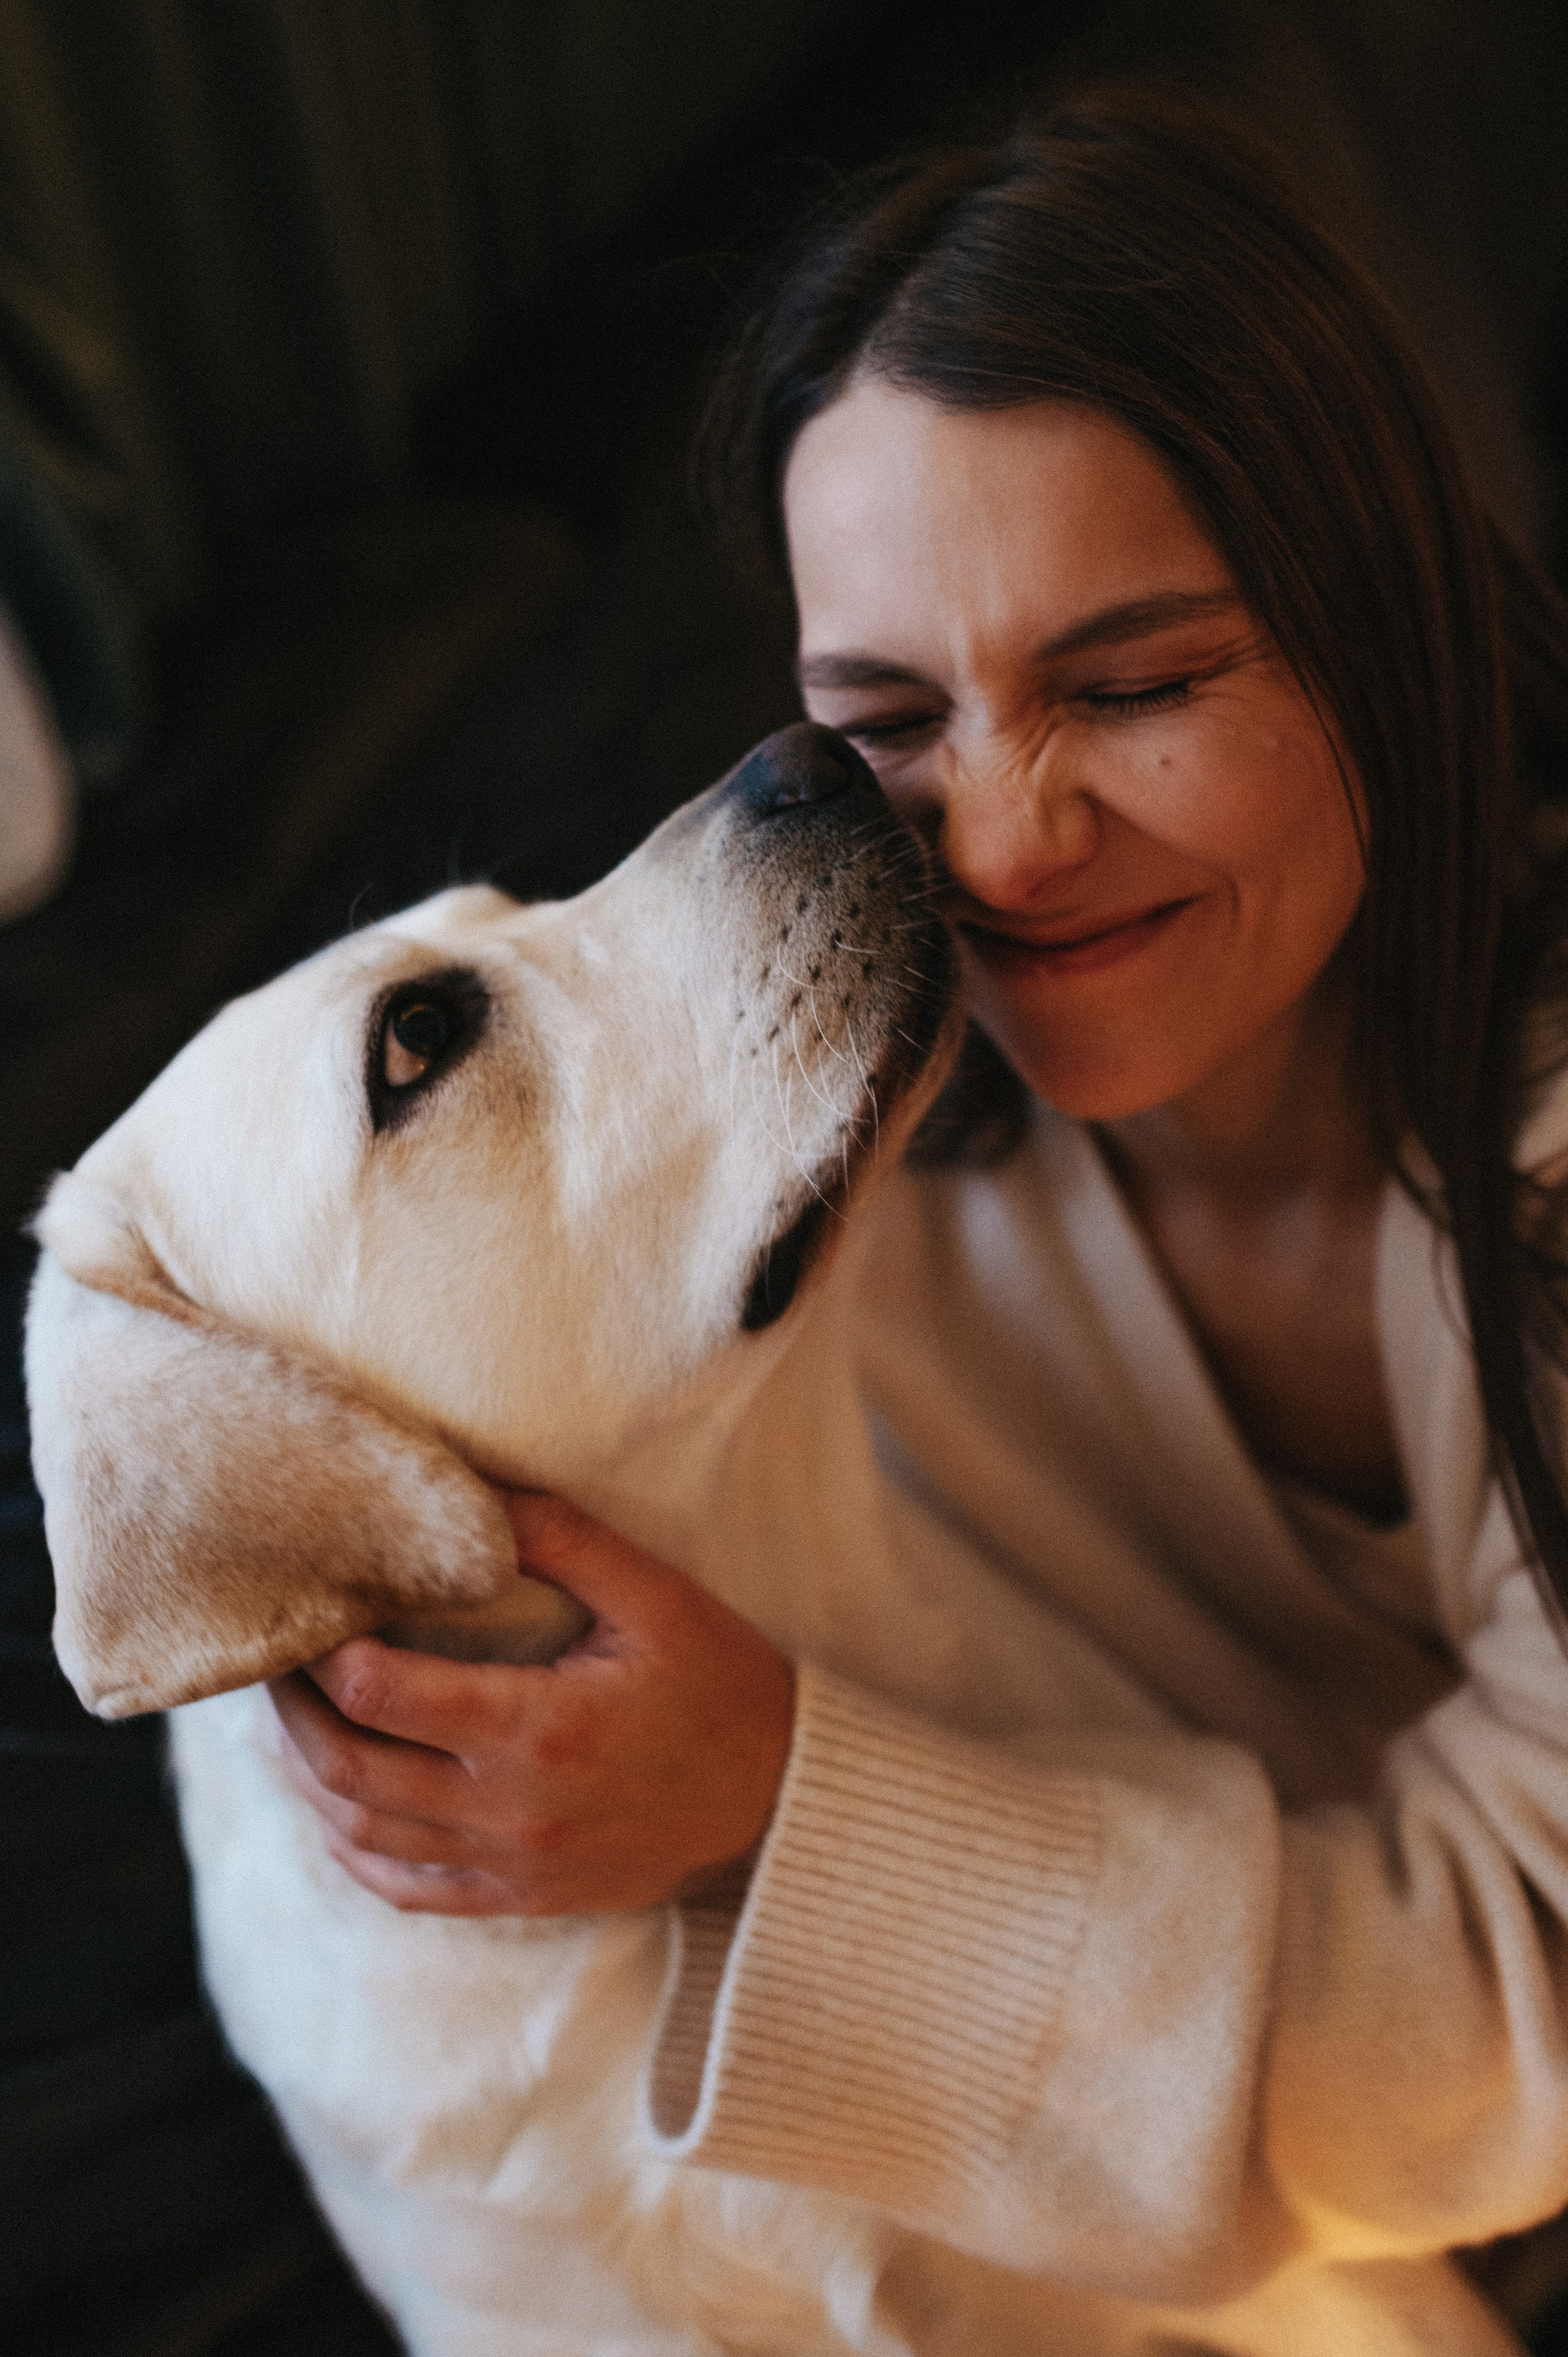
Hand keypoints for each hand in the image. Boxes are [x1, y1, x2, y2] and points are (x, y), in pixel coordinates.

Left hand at [266, 1492, 795, 1916]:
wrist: (785, 1805)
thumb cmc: (725, 1688)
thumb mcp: (658, 1596)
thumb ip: (564, 1540)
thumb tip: (476, 1491)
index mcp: (540, 1729)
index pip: (381, 1693)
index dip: (325, 1650)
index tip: (312, 1607)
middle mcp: (512, 1810)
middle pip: (347, 1769)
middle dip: (294, 1711)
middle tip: (277, 1659)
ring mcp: (512, 1867)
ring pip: (361, 1833)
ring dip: (309, 1774)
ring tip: (296, 1716)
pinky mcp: (521, 1898)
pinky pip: (405, 1887)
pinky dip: (352, 1846)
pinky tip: (338, 1803)